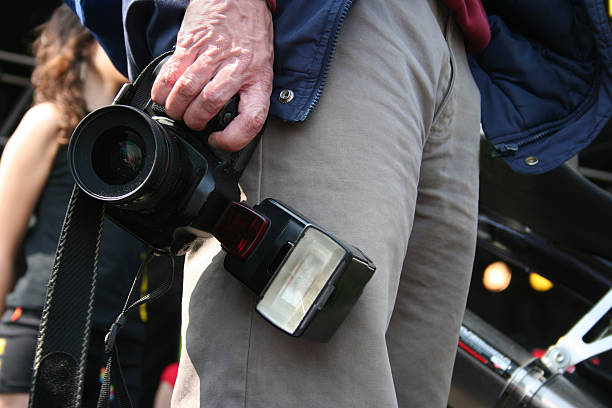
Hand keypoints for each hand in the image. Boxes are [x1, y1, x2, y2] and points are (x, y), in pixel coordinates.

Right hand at [151, 0, 273, 151]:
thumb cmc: (251, 33)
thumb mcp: (263, 65)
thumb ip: (248, 91)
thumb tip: (229, 122)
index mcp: (259, 77)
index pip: (252, 117)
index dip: (234, 138)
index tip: (219, 140)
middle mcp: (237, 66)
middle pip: (209, 103)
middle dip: (194, 121)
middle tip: (192, 123)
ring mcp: (213, 53)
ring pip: (187, 89)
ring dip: (176, 107)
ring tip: (175, 111)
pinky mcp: (192, 42)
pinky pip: (171, 71)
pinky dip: (162, 89)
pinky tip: (162, 95)